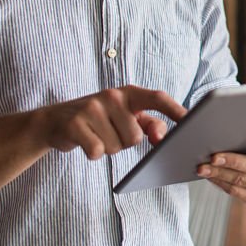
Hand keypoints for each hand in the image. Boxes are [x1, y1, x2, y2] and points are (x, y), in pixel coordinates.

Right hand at [36, 86, 186, 159]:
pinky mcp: (75, 123)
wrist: (54, 121)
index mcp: (129, 93)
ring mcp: (92, 107)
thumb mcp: (125, 117)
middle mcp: (112, 95)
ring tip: (95, 134)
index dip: (175, 110)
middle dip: (123, 142)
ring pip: (115, 146)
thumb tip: (162, 136)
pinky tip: (84, 141)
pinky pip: (96, 151)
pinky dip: (92, 153)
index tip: (191, 121)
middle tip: (108, 132)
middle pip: (135, 137)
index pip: (158, 98)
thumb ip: (148, 124)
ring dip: (107, 148)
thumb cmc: (99, 120)